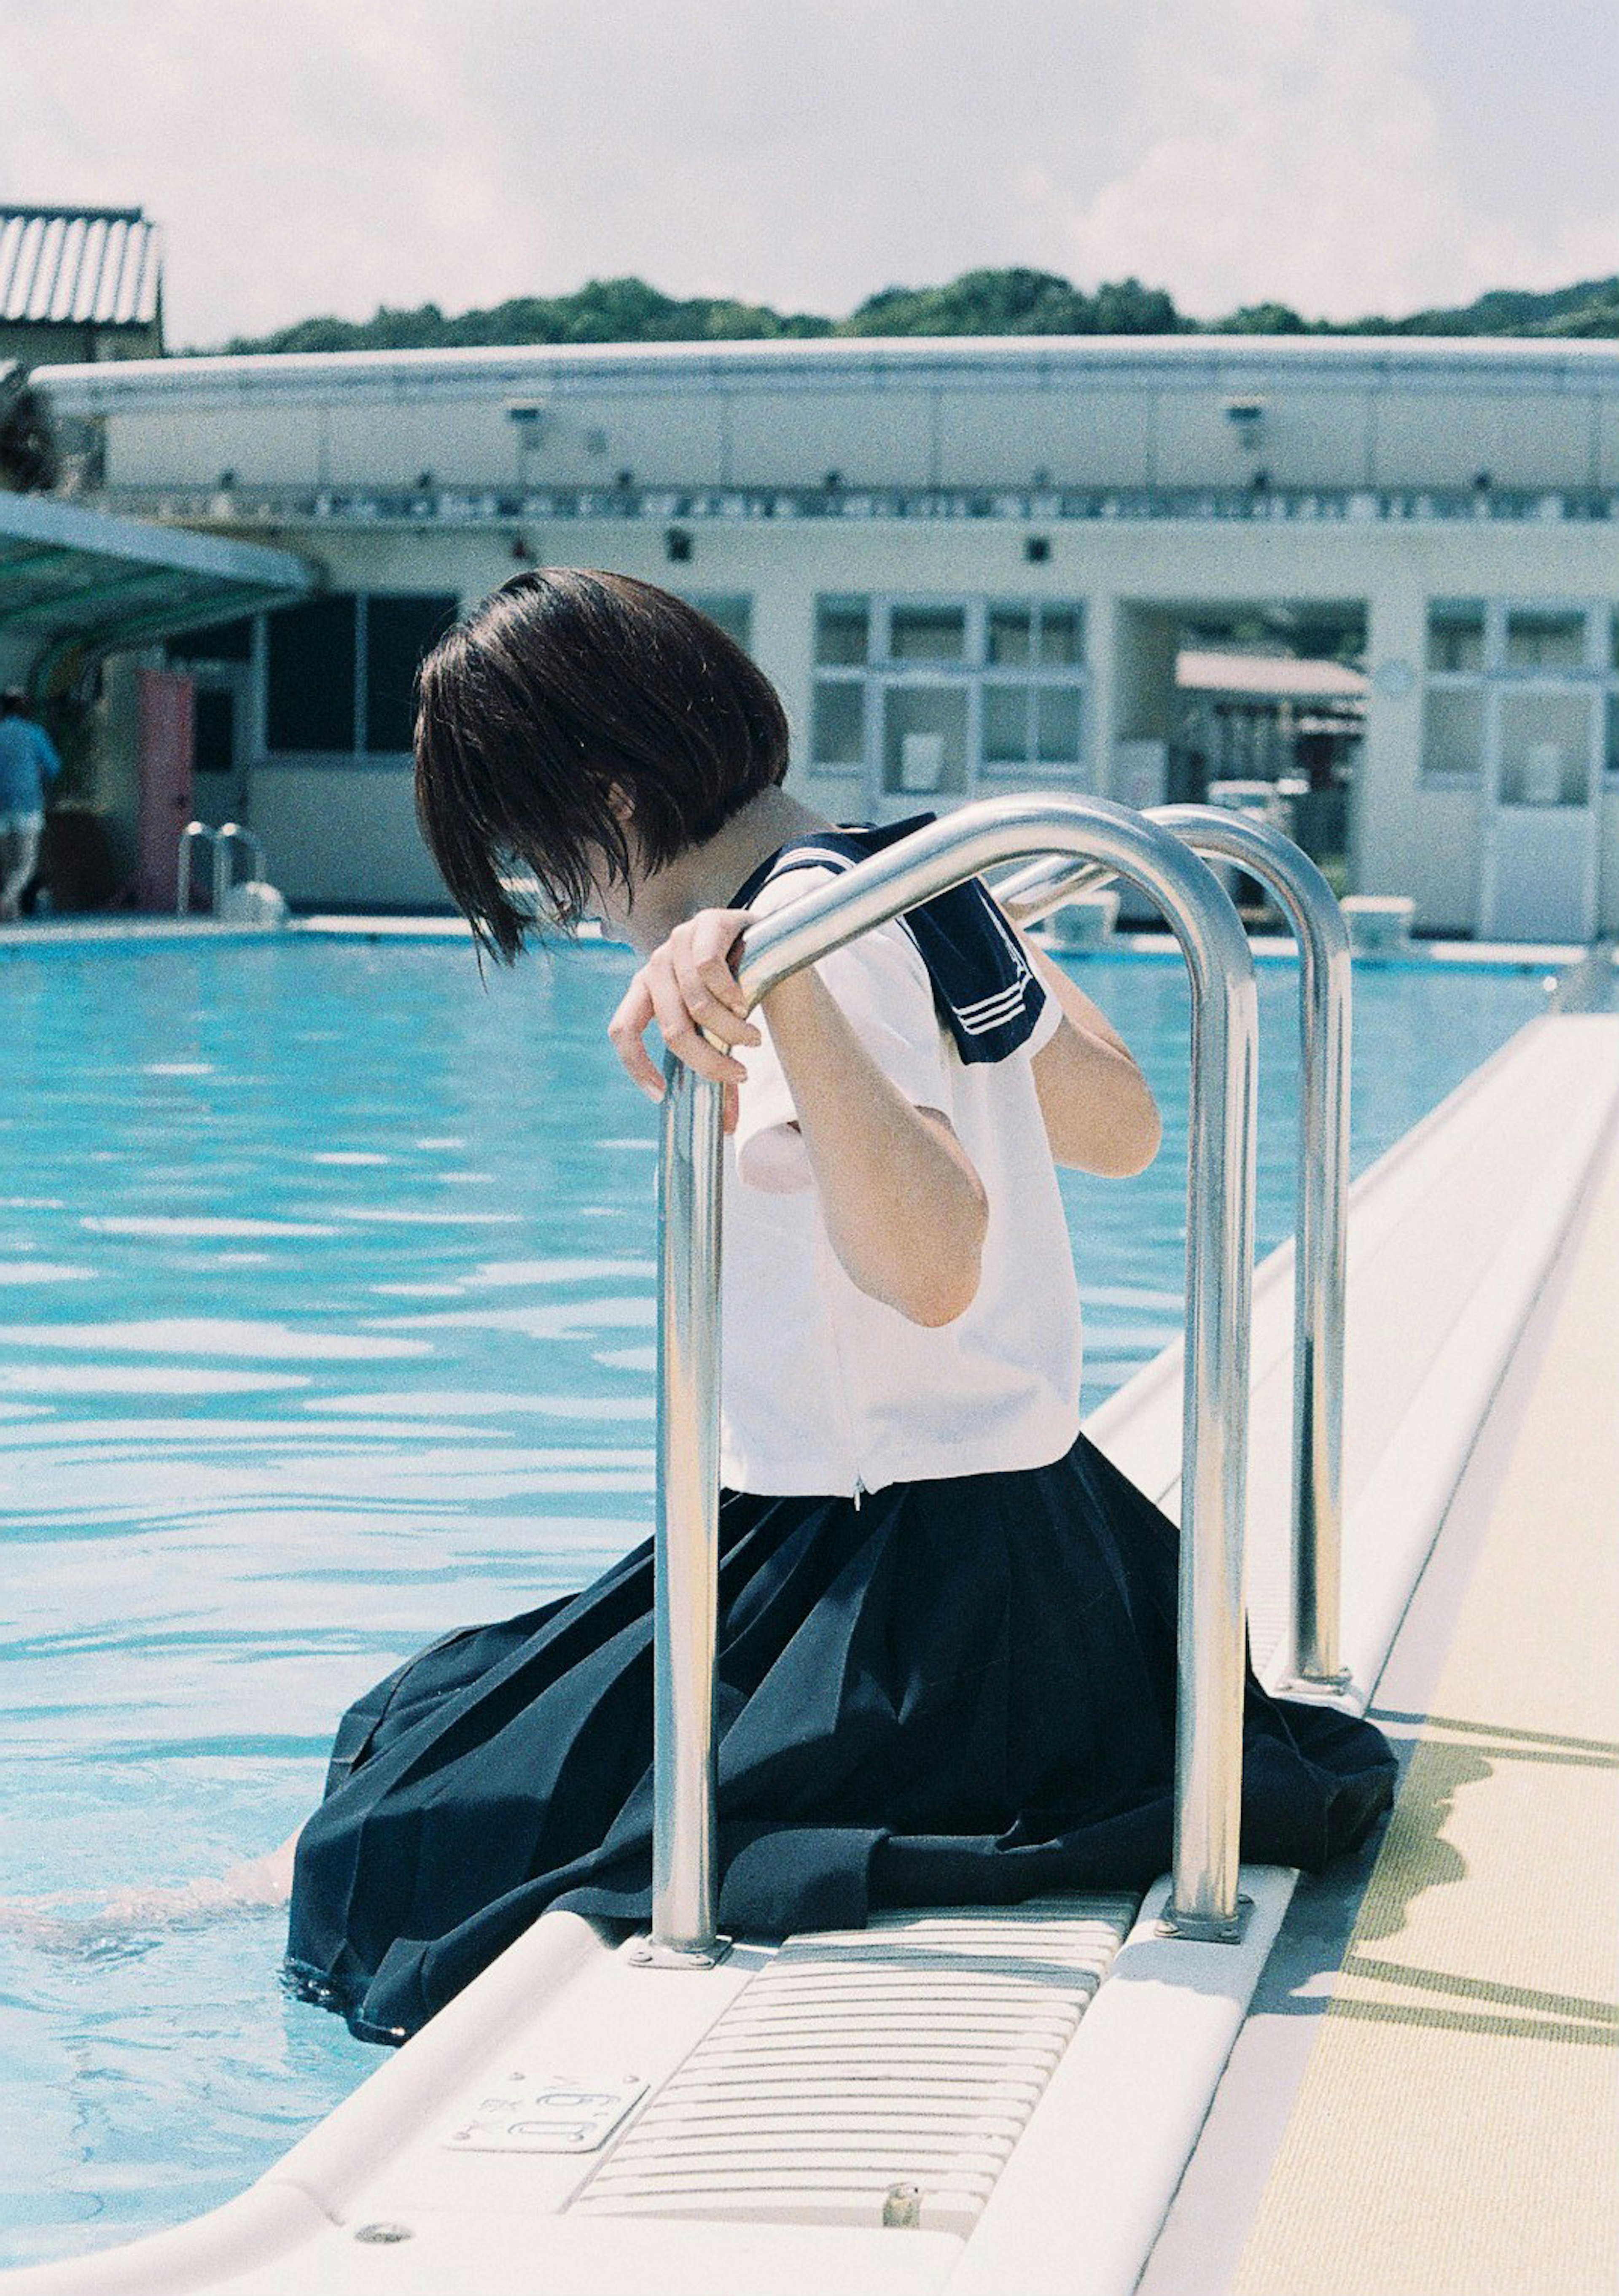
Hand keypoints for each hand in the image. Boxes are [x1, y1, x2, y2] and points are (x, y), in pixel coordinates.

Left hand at [608, 908, 760, 1131]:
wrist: (769, 943)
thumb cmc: (738, 993)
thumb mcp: (720, 1032)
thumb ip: (718, 1070)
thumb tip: (728, 1128)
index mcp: (646, 990)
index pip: (621, 1030)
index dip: (635, 1066)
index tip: (661, 1095)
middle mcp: (655, 964)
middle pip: (671, 1029)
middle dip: (708, 1061)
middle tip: (740, 1076)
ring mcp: (678, 940)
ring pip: (696, 1003)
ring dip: (729, 1032)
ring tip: (752, 1041)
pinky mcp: (706, 923)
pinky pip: (709, 967)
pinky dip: (730, 995)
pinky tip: (747, 1005)